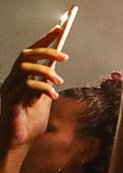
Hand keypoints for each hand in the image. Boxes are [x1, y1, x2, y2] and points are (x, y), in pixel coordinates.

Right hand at [0, 28, 66, 150]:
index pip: (29, 53)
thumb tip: (57, 70)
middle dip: (46, 52)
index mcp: (19, 79)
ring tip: (59, 82)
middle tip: (64, 57)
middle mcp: (11, 81)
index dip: (43, 40)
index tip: (59, 29)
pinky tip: (53, 96)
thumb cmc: (29, 122)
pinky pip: (26, 87)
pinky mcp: (10, 102)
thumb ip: (47, 85)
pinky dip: (42, 88)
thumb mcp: (43, 100)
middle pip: (25, 56)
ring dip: (45, 71)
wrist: (18, 143)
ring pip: (24, 68)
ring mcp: (9, 90)